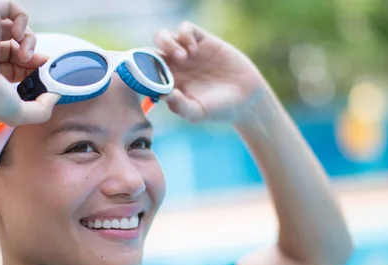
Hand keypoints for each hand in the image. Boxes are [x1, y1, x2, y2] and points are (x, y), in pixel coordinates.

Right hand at [0, 1, 58, 124]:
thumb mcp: (21, 113)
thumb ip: (43, 110)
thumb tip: (55, 97)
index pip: (21, 65)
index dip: (37, 66)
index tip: (44, 73)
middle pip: (21, 47)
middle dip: (35, 55)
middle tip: (38, 65)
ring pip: (17, 27)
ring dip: (30, 39)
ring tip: (25, 54)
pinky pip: (9, 6)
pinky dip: (22, 18)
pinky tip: (19, 35)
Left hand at [154, 22, 268, 123]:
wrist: (247, 98)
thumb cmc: (220, 109)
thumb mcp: (198, 113)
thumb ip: (180, 106)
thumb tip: (163, 94)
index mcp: (168, 84)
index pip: (144, 73)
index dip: (140, 73)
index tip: (144, 77)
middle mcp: (174, 67)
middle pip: (149, 52)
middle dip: (149, 56)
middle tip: (162, 65)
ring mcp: (188, 53)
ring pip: (163, 37)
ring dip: (167, 44)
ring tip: (182, 58)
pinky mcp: (203, 41)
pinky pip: (185, 29)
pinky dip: (185, 36)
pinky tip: (194, 51)